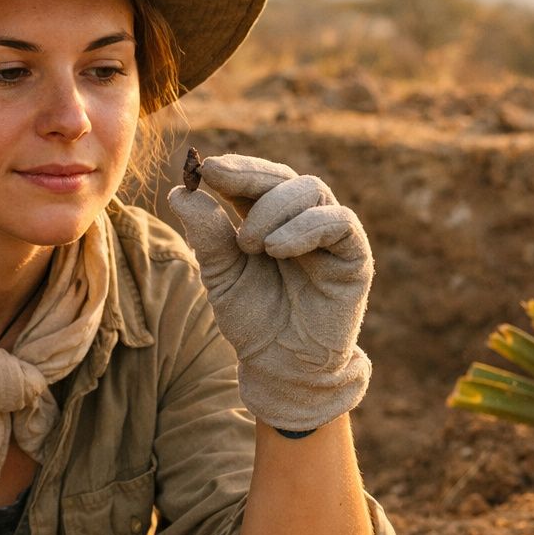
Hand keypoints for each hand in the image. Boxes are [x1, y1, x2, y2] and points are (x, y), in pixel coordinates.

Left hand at [167, 153, 372, 431]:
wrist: (281, 368)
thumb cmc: (253, 320)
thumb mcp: (221, 276)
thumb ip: (206, 236)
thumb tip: (179, 193)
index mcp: (270, 219)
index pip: (257, 179)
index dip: (234, 169)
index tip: (204, 167)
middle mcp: (303, 220)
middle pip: (284, 177)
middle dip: (249, 175)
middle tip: (217, 178)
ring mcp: (330, 236)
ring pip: (312, 190)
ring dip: (273, 207)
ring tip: (249, 244)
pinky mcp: (354, 257)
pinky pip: (339, 223)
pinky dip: (305, 227)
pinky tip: (276, 248)